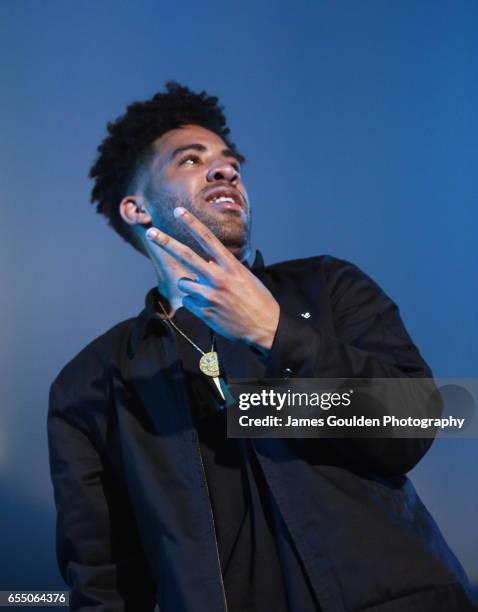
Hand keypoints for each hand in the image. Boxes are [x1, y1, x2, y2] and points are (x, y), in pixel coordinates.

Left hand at [145, 207, 279, 351]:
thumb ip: (224, 267)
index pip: (207, 238)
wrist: (263, 326)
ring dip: (189, 285)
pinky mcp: (205, 312)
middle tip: (151, 232)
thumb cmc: (256, 298)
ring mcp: (209, 295)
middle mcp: (218, 277)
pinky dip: (195, 303)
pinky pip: (188, 302)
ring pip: (184, 282)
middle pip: (186, 255)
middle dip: (166, 242)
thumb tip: (206, 262)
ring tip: (207, 293)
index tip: (178, 211)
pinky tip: (211, 307)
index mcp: (231, 265)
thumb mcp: (244, 276)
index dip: (191, 223)